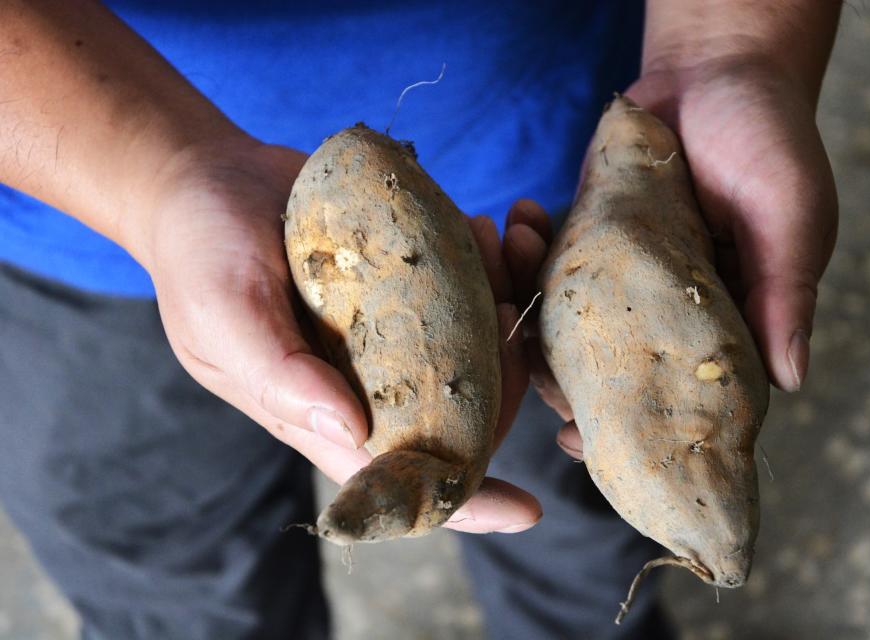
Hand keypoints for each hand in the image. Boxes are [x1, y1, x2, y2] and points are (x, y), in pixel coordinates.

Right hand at [136, 137, 540, 532]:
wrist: (206, 176)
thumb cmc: (200, 253)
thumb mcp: (223, 313)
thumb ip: (279, 376)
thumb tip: (352, 433)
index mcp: (324, 412)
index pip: (398, 477)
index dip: (461, 501)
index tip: (526, 510)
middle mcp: (368, 380)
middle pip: (461, 411)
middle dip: (507, 373)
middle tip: (511, 313)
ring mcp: (392, 329)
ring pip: (476, 345)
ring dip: (507, 300)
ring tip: (508, 245)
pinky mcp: (404, 280)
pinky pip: (466, 285)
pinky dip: (488, 259)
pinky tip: (486, 223)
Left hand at [506, 57, 837, 456]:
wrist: (719, 70)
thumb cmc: (769, 141)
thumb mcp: (792, 216)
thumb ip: (785, 294)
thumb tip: (792, 379)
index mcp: (722, 321)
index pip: (678, 393)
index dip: (632, 424)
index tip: (583, 442)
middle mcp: (667, 309)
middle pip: (605, 367)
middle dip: (555, 367)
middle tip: (522, 351)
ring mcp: (622, 275)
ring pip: (564, 318)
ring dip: (528, 295)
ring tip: (514, 252)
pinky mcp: (590, 235)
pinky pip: (547, 259)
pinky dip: (525, 245)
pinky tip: (518, 219)